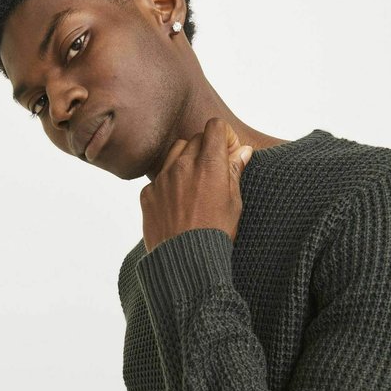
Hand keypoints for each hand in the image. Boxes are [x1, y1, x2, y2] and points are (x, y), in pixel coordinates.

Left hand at [140, 117, 253, 253]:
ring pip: (175, 152)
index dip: (224, 136)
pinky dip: (170, 183)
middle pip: (196, 138)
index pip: (215, 127)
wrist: (185, 263)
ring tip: (195, 185)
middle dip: (207, 150)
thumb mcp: (234, 204)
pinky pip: (160, 177)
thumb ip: (235, 172)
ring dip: (187, 160)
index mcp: (209, 165)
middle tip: (214, 173)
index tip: (228, 152)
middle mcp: (183, 165)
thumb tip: (242, 151)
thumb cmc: (215, 235)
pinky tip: (178, 204)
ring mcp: (163, 178)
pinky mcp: (148, 193)